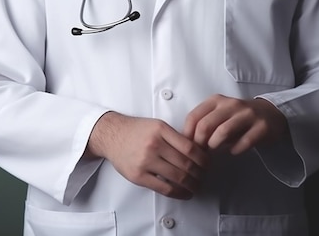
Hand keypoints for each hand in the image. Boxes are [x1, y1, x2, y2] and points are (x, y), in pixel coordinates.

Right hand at [86, 112, 209, 199]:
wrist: (111, 135)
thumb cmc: (135, 131)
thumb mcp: (157, 125)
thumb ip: (174, 137)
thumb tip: (197, 152)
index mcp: (161, 130)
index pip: (190, 147)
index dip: (203, 158)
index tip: (207, 164)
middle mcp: (154, 145)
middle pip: (186, 164)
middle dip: (200, 174)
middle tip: (204, 177)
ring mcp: (145, 161)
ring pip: (177, 177)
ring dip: (192, 185)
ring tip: (196, 186)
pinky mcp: (138, 175)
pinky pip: (164, 188)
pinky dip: (178, 193)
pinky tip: (184, 193)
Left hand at [183, 95, 287, 154]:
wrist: (269, 114)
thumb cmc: (237, 117)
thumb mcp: (219, 114)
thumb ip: (203, 123)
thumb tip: (186, 141)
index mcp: (216, 101)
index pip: (194, 116)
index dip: (188, 134)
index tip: (189, 145)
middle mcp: (231, 105)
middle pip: (206, 125)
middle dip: (200, 142)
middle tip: (201, 151)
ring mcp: (248, 115)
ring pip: (223, 131)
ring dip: (215, 145)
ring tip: (215, 150)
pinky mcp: (262, 127)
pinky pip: (244, 142)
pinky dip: (235, 149)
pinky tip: (233, 150)